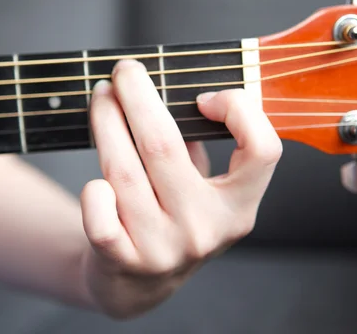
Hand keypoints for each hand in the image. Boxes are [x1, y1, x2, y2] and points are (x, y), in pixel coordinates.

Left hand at [79, 59, 281, 318]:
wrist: (138, 284)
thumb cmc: (172, 218)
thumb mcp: (201, 188)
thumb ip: (197, 146)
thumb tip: (166, 89)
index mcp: (238, 207)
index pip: (262, 151)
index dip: (238, 111)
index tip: (204, 98)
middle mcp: (205, 229)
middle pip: (165, 147)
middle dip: (138, 97)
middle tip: (125, 71)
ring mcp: (164, 249)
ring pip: (124, 172)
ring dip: (106, 124)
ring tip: (101, 99)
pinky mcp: (123, 262)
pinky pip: (100, 216)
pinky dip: (94, 192)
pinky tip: (95, 177)